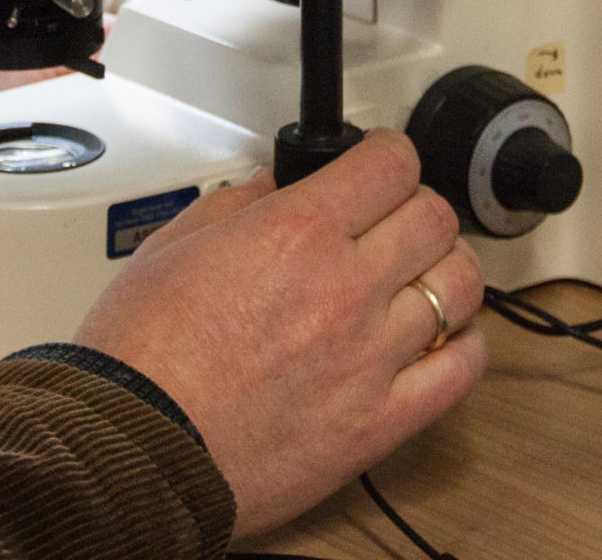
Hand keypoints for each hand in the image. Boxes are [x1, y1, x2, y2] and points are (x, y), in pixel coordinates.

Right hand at [70, 127, 486, 540]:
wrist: (136, 448)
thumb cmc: (139, 357)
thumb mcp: (173, 246)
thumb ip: (235, 206)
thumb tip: (270, 190)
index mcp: (295, 233)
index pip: (389, 164)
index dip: (388, 152)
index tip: (382, 161)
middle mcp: (346, 288)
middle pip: (434, 217)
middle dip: (416, 204)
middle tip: (395, 216)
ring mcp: (372, 357)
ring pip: (462, 286)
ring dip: (446, 269)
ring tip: (424, 273)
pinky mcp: (380, 422)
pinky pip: (461, 370)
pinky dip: (465, 344)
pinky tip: (445, 337)